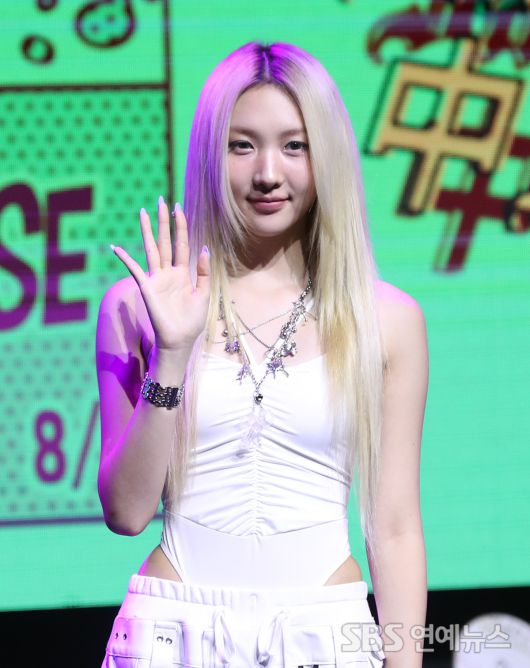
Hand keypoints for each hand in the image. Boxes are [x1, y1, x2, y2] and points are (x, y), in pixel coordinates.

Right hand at [110, 197, 210, 351]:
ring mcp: (156, 278)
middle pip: (166, 241)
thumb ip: (203, 271)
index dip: (181, 226)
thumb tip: (204, 248)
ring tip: (142, 212)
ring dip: (147, 231)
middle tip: (161, 200)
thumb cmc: (192, 320)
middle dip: (164, 221)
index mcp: (183, 273)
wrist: (180, 339)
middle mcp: (168, 272)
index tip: (179, 208)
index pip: (182, 244)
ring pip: (152, 249)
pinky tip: (115, 248)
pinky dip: (125, 259)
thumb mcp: (204, 294)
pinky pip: (135, 270)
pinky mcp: (147, 287)